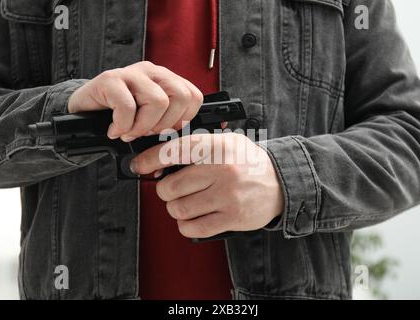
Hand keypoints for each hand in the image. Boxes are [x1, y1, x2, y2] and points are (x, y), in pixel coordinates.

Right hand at [68, 61, 202, 141]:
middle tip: (146, 132)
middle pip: (180, 97)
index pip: (193, 96)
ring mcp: (132, 73)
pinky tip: (114, 130)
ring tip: (129, 132)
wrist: (84, 112)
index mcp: (166, 80)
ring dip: (143, 126)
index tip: (164, 130)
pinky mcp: (110, 79)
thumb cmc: (120, 118)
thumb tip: (182, 141)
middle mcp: (152, 72)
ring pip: (158, 101)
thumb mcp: (150, 120)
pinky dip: (122, 125)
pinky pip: (128, 106)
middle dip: (165, 124)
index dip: (182, 119)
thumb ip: (168, 122)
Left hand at [132, 133, 283, 237]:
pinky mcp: (232, 218)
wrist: (280, 182)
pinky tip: (193, 218)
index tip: (139, 167)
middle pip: (170, 187)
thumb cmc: (247, 161)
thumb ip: (195, 145)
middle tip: (171, 189)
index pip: (172, 151)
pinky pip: (194, 228)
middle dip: (164, 191)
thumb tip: (159, 162)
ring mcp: (227, 196)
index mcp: (217, 146)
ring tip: (186, 203)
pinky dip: (186, 226)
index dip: (149, 160)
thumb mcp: (225, 141)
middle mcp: (221, 170)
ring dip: (176, 208)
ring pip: (179, 209)